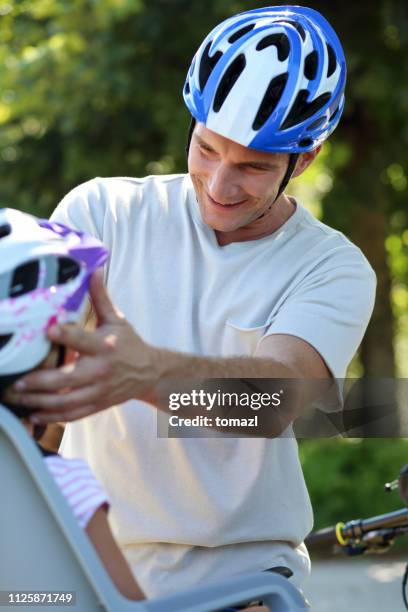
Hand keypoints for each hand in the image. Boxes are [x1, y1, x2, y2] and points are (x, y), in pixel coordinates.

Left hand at [14, 270, 160, 422]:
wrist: (150, 373)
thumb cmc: (130, 343)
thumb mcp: (117, 319)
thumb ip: (101, 298)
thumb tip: (93, 270)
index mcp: (106, 346)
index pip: (83, 340)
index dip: (66, 335)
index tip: (48, 331)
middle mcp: (101, 370)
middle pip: (67, 379)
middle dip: (40, 382)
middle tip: (17, 381)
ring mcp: (99, 390)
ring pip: (66, 401)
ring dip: (40, 402)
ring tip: (19, 398)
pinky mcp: (97, 404)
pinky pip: (73, 415)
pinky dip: (52, 417)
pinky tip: (34, 414)